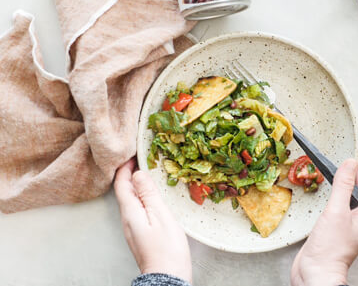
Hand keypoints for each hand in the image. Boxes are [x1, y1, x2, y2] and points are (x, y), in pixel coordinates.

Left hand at [114, 159, 191, 282]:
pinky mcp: (141, 233)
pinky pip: (138, 208)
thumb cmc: (166, 247)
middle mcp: (127, 219)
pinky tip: (153, 196)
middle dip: (130, 173)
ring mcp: (133, 227)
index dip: (125, 166)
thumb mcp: (160, 215)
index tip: (134, 153)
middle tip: (141, 159)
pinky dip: (142, 196)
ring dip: (137, 185)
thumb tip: (138, 174)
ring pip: (130, 200)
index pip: (121, 183)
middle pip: (123, 191)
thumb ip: (148, 194)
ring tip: (148, 173)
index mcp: (129, 211)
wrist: (167, 276)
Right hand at [291, 157, 357, 285]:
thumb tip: (350, 163)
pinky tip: (332, 196)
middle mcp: (357, 223)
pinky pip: (338, 209)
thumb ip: (343, 185)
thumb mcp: (338, 211)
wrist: (316, 274)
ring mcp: (345, 229)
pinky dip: (337, 198)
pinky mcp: (332, 233)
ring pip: (350, 202)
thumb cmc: (331, 250)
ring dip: (348, 186)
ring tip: (346, 173)